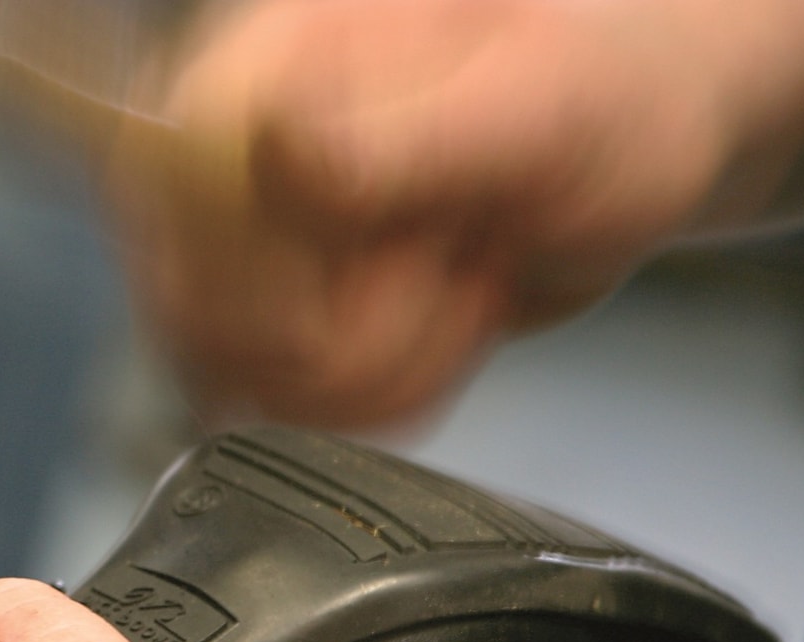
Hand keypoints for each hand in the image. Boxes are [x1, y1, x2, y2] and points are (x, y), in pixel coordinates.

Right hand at [116, 0, 777, 427]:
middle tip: (457, 259)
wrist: (628, 149)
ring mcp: (248, 253)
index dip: (256, 276)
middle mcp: (232, 161)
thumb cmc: (598, 94)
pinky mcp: (277, 327)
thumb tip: (278, 164)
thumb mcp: (533, 106)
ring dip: (384, 368)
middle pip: (199, 312)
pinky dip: (385, 400)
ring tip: (463, 285)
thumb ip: (406, 143)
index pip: (176, 194)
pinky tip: (445, 329)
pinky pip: (288, 413)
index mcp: (267, 68)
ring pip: (242, 380)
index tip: (356, 291)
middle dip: (353, 331)